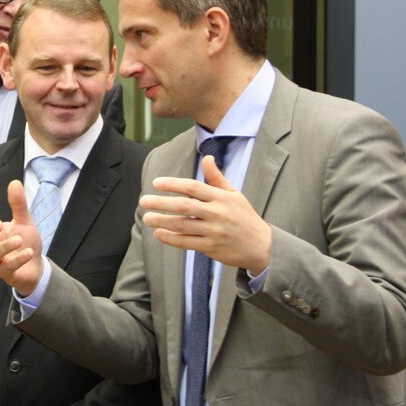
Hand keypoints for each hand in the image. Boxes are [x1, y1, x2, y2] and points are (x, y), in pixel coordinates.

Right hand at [0, 181, 43, 296]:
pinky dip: (18, 259)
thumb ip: (18, 205)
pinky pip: (8, 267)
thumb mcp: (24, 222)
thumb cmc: (26, 242)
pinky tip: (28, 252)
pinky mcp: (7, 274)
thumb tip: (14, 182)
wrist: (36, 268)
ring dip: (6, 247)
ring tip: (19, 240)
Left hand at [140, 155, 272, 274]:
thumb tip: (207, 157)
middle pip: (185, 206)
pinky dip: (171, 238)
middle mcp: (217, 213)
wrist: (262, 246)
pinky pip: (187, 243)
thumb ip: (216, 177)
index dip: (173, 184)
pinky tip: (159, 233)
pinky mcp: (211, 247)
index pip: (194, 187)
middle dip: (162, 203)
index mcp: (222, 198)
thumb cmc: (244, 216)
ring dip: (162, 221)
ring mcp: (214, 231)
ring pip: (183, 225)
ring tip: (147, 217)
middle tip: (144, 201)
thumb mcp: (234, 194)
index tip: (156, 182)